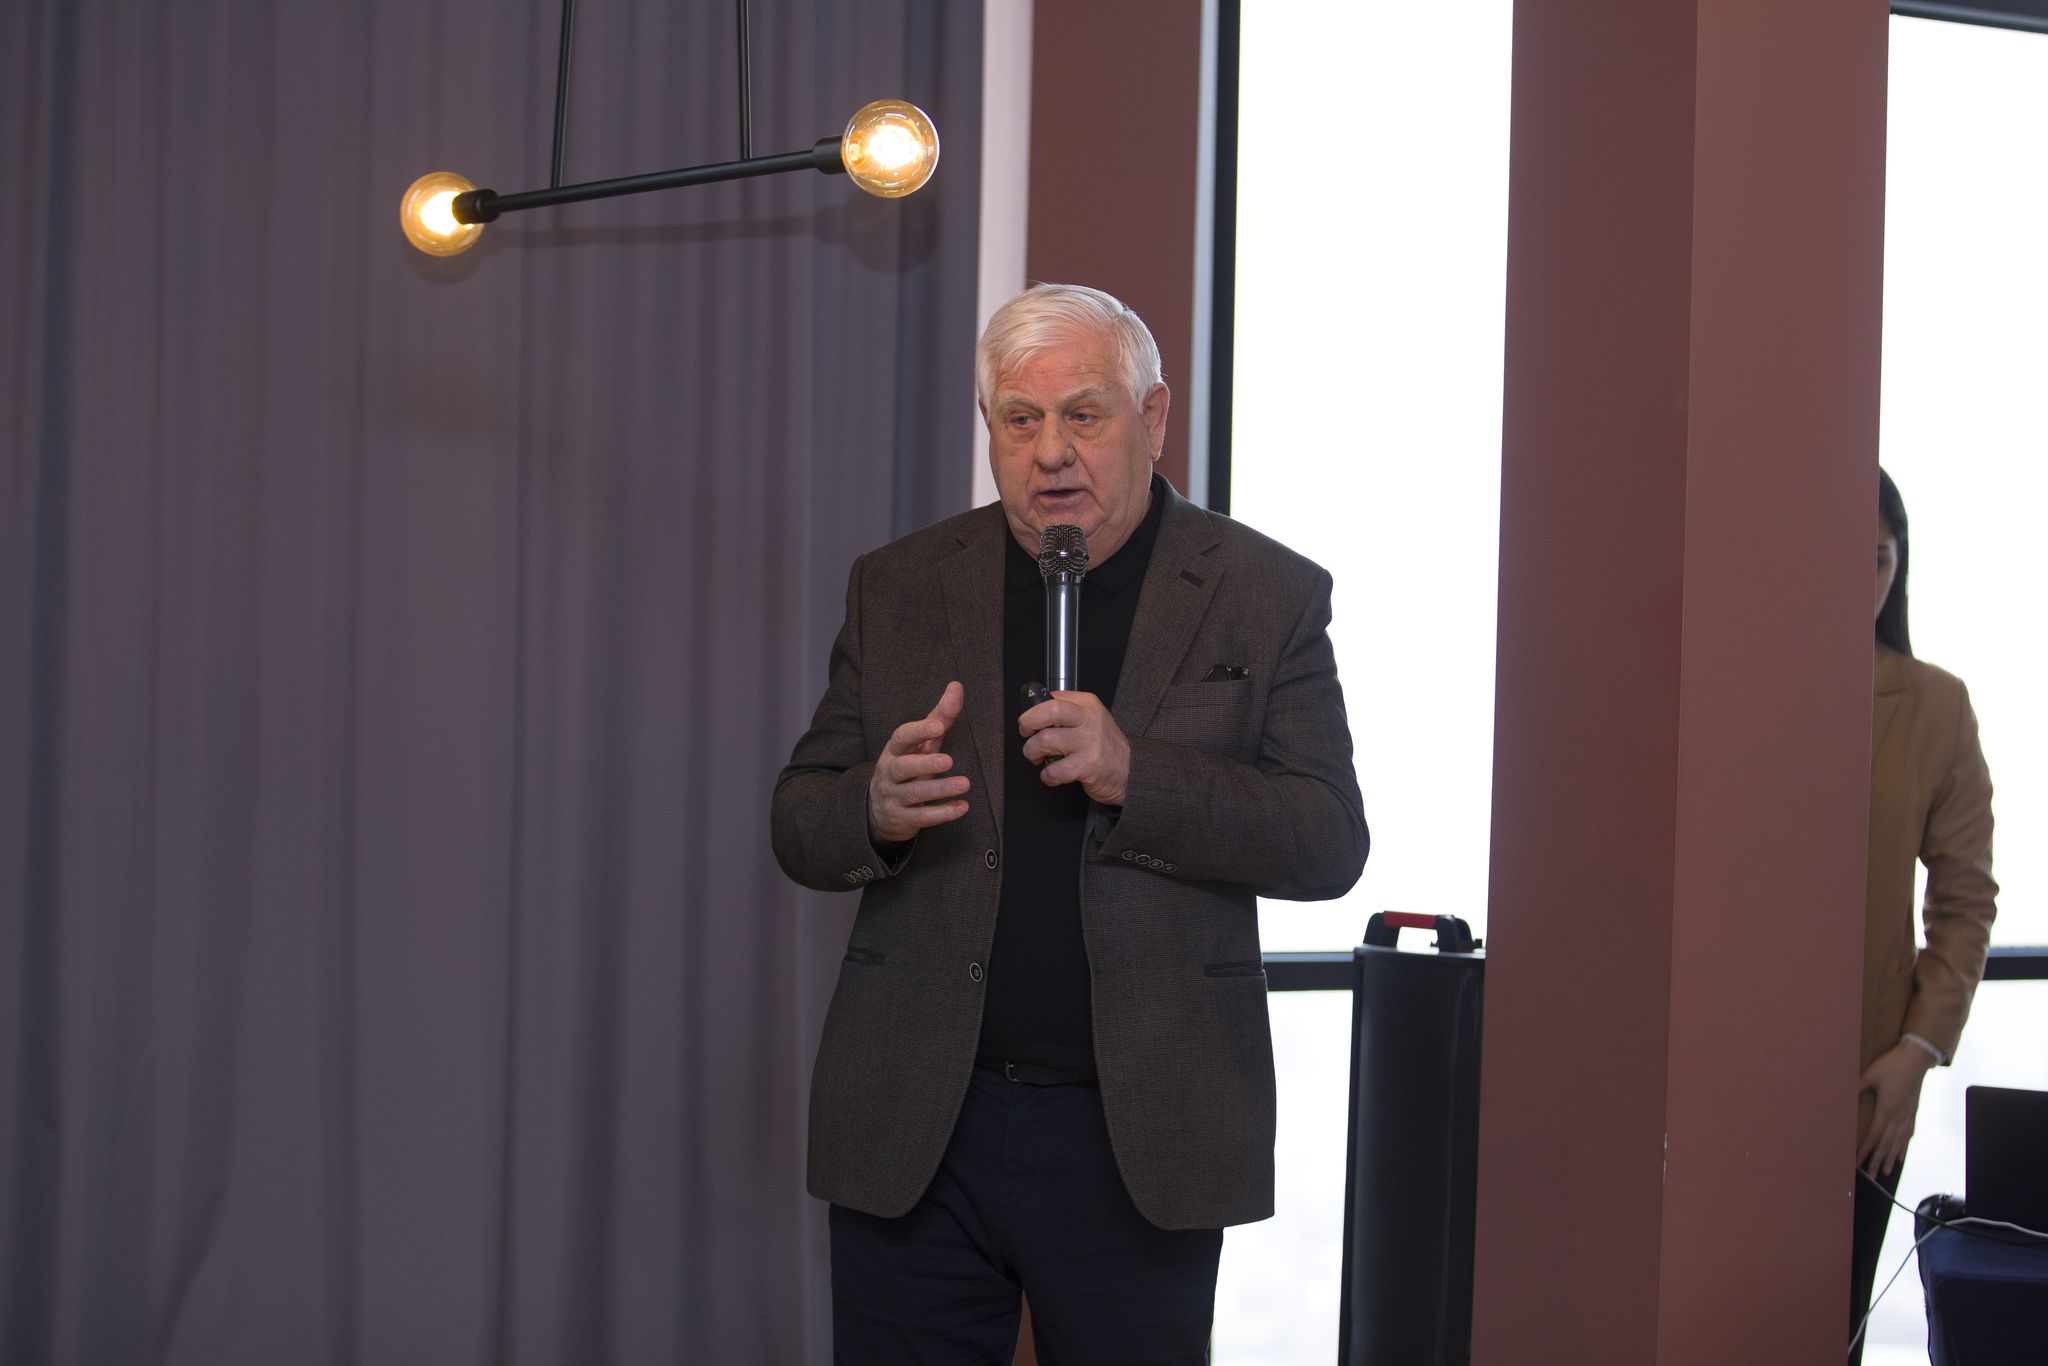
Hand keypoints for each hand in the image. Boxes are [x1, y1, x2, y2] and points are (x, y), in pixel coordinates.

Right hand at [867, 682, 970, 843]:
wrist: (880, 809)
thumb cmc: (908, 767)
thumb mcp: (921, 743)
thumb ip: (940, 717)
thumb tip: (956, 686)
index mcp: (895, 750)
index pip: (901, 737)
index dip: (918, 731)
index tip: (938, 725)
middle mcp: (890, 772)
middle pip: (902, 767)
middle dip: (925, 764)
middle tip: (949, 761)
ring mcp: (893, 797)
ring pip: (913, 794)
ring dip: (939, 789)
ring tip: (964, 784)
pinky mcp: (902, 819)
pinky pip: (920, 818)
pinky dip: (942, 814)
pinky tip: (962, 808)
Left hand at [1019, 691, 1129, 805]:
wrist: (1130, 770)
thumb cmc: (1105, 745)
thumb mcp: (1092, 717)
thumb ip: (1068, 710)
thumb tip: (1037, 708)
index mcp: (1087, 704)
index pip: (1052, 698)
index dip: (1033, 711)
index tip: (1029, 722)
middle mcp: (1089, 719)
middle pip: (1048, 711)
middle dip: (1028, 723)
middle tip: (1027, 734)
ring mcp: (1089, 742)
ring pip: (1044, 740)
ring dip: (1033, 753)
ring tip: (1039, 758)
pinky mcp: (1088, 765)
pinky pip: (1054, 770)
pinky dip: (1047, 776)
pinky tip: (1052, 775)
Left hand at [1857, 1040, 1933, 1176]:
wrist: (1916, 1059)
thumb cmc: (1892, 1065)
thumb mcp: (1870, 1075)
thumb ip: (1856, 1086)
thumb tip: (1840, 1095)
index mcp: (1886, 1109)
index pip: (1874, 1136)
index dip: (1865, 1150)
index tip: (1858, 1162)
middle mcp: (1898, 1116)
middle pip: (1886, 1144)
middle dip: (1877, 1160)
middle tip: (1871, 1176)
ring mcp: (1907, 1115)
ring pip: (1898, 1142)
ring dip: (1890, 1158)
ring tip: (1886, 1172)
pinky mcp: (1913, 1111)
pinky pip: (1908, 1134)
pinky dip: (1903, 1147)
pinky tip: (1901, 1155)